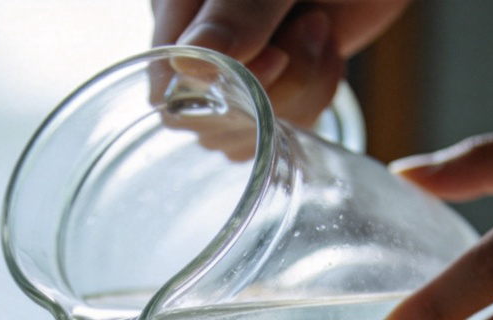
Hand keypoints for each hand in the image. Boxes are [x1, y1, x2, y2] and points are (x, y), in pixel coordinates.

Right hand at [151, 0, 409, 125]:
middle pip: (207, 121)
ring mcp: (232, 75)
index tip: (276, 56)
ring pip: (244, 134)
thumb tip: (188, 64)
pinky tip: (326, 53)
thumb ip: (234, 9)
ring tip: (321, 30)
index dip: (216, 92)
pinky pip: (274, 134)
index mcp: (179, 11)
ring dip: (300, 94)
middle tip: (311, 27)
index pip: (166, 87)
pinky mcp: (268, 92)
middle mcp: (198, 49)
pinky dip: (313, 100)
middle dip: (272, 92)